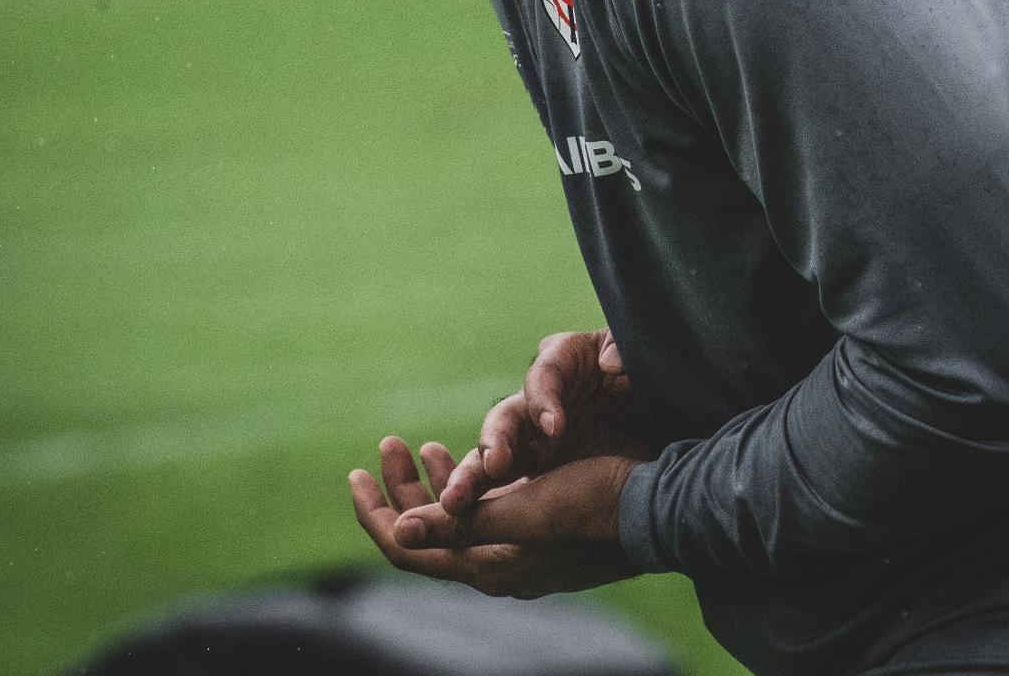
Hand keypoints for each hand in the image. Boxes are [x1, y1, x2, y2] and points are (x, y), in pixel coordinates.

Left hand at [348, 435, 637, 598]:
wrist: (655, 508)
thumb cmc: (591, 504)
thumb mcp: (522, 509)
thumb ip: (460, 521)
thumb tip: (396, 530)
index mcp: (486, 564)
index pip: (407, 548)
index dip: (373, 514)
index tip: (353, 474)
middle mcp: (494, 562)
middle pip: (424, 533)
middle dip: (397, 489)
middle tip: (383, 445)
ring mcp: (514, 547)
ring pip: (451, 518)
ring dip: (427, 482)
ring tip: (411, 445)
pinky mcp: (531, 527)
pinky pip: (478, 509)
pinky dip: (460, 481)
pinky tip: (457, 454)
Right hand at [437, 329, 655, 521]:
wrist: (674, 418)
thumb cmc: (656, 376)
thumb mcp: (645, 359)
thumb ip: (626, 353)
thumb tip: (610, 362)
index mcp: (566, 361)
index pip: (544, 374)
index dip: (544, 399)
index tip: (555, 427)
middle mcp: (543, 398)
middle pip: (508, 416)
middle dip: (495, 441)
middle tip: (493, 464)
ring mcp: (537, 436)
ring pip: (495, 453)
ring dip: (474, 475)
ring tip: (456, 500)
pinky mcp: (541, 467)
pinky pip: (506, 483)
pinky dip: (486, 500)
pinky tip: (466, 519)